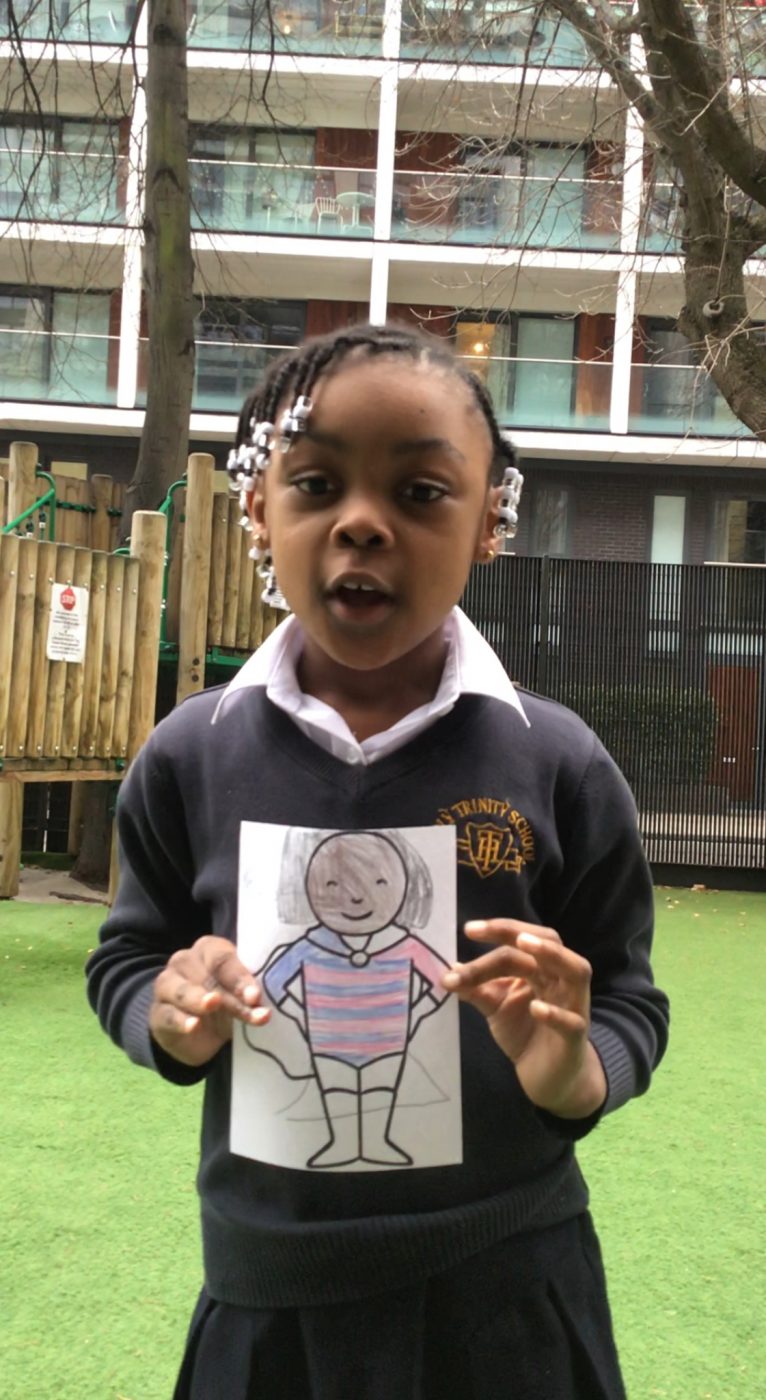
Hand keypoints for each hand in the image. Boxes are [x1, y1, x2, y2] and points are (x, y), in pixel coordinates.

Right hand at [150, 935, 270, 1066]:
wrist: (198, 1036)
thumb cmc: (224, 1005)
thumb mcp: (240, 998)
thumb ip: (249, 995)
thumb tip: (261, 1001)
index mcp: (209, 949)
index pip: (223, 958)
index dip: (240, 976)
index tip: (255, 996)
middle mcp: (184, 961)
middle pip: (207, 976)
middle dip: (231, 996)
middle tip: (251, 1011)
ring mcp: (166, 985)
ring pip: (182, 990)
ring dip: (199, 999)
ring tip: (212, 1005)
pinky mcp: (157, 1013)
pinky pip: (167, 1014)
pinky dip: (180, 1020)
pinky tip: (193, 1026)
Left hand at [442, 920, 606, 1118]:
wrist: (546, 1076)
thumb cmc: (524, 1032)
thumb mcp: (495, 1006)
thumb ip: (476, 988)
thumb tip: (449, 970)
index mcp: (542, 969)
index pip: (523, 940)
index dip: (498, 931)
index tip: (468, 929)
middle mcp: (561, 980)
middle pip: (548, 944)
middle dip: (517, 932)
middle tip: (483, 931)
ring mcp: (573, 1006)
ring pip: (576, 970)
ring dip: (552, 954)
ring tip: (524, 946)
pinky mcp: (576, 1038)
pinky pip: (572, 1021)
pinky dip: (555, 1013)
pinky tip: (536, 1008)